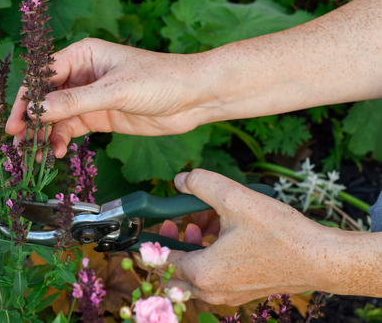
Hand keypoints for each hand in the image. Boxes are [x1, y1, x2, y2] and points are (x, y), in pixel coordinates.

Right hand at [5, 38, 211, 157]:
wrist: (195, 97)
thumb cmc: (160, 79)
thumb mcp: (115, 90)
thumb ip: (74, 101)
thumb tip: (36, 110)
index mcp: (82, 55)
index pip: (42, 76)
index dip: (26, 98)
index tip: (15, 122)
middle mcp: (82, 74)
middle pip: (45, 98)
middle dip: (31, 120)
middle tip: (18, 144)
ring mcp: (90, 97)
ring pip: (56, 116)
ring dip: (45, 135)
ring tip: (36, 155)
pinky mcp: (100, 116)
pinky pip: (72, 128)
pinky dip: (61, 140)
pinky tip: (58, 152)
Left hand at [163, 169, 330, 304]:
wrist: (321, 259)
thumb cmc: (280, 234)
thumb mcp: (235, 197)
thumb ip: (201, 184)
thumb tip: (181, 180)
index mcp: (202, 273)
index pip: (159, 260)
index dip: (155, 237)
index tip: (161, 220)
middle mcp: (211, 290)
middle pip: (173, 271)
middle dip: (174, 242)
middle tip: (182, 221)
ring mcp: (227, 295)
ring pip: (194, 274)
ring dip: (194, 247)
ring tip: (207, 221)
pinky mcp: (242, 292)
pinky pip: (214, 277)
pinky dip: (211, 256)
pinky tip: (226, 232)